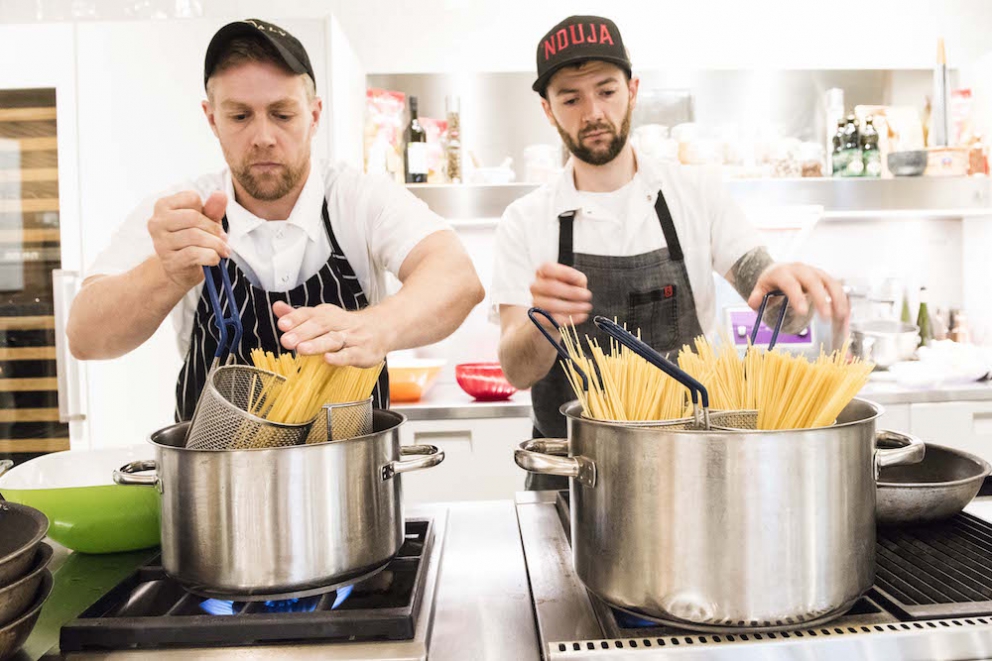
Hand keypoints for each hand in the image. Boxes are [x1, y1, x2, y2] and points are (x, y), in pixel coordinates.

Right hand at [148, 190, 228, 289]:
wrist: (180, 270)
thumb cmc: (193, 240)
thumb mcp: (204, 221)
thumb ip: (212, 208)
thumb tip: (221, 194)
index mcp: (163, 206)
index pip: (192, 198)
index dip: (207, 211)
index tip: (212, 223)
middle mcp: (157, 222)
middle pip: (193, 217)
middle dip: (214, 229)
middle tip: (223, 239)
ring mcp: (160, 242)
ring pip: (195, 236)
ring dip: (216, 244)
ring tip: (223, 250)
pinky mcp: (169, 261)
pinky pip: (194, 254)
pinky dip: (211, 256)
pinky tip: (215, 259)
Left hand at [273, 301, 389, 367]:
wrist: (382, 329)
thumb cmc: (347, 326)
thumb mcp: (324, 317)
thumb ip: (300, 315)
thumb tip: (277, 307)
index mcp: (328, 314)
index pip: (310, 314)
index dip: (296, 319)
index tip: (282, 324)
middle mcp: (340, 324)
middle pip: (321, 325)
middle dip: (303, 332)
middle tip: (286, 340)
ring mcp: (352, 338)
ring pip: (334, 339)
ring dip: (317, 344)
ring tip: (301, 349)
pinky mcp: (362, 353)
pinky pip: (351, 354)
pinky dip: (339, 357)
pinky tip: (328, 359)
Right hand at [530, 262, 592, 324]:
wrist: (557, 310)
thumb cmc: (567, 291)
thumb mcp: (575, 280)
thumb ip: (578, 278)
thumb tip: (580, 284)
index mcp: (543, 272)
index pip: (547, 268)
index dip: (565, 273)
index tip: (581, 281)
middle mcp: (536, 286)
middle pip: (550, 287)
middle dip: (572, 292)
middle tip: (588, 296)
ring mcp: (536, 302)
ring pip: (551, 304)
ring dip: (573, 306)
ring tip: (586, 307)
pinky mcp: (539, 317)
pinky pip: (554, 319)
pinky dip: (571, 318)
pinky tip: (581, 315)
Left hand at [748, 262, 848, 320]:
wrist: (779, 269)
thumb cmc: (771, 281)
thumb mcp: (760, 287)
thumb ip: (757, 296)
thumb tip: (754, 303)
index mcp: (783, 272)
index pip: (791, 284)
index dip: (798, 297)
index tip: (803, 312)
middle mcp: (801, 270)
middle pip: (813, 281)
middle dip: (821, 299)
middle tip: (826, 317)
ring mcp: (814, 272)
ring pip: (829, 281)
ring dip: (837, 298)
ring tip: (842, 315)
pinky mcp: (824, 277)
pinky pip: (836, 286)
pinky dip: (842, 298)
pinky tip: (845, 313)